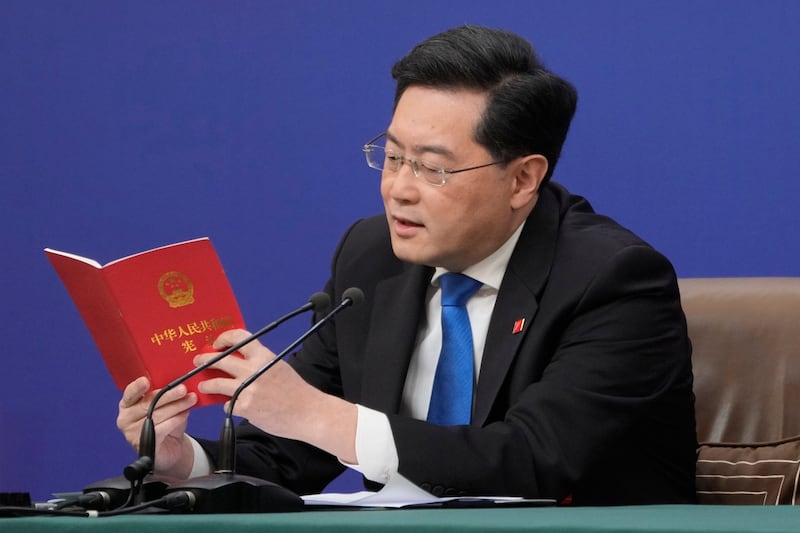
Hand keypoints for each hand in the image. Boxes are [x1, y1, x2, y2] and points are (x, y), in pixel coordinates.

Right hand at [116, 376, 197, 478]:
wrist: (170, 447)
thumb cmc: (166, 422)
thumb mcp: (165, 405)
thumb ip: (167, 395)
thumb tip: (180, 384)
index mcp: (128, 405)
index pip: (130, 394)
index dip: (137, 387)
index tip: (145, 381)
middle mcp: (126, 418)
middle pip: (147, 404)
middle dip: (168, 395)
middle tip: (183, 389)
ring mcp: (132, 433)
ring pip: (156, 415)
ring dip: (176, 406)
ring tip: (190, 399)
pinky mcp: (144, 445)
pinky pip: (162, 429)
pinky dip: (176, 420)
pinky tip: (185, 414)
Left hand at [196, 329, 357, 462]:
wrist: (308, 412)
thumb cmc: (296, 392)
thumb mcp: (278, 367)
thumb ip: (259, 363)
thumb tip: (238, 363)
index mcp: (264, 356)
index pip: (238, 338)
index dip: (223, 338)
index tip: (216, 344)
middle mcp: (254, 369)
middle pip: (220, 359)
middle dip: (205, 360)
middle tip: (198, 362)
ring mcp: (248, 389)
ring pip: (216, 383)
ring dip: (207, 384)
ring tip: (203, 386)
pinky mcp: (246, 407)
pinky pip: (227, 404)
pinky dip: (228, 406)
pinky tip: (230, 406)